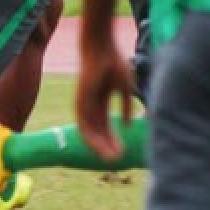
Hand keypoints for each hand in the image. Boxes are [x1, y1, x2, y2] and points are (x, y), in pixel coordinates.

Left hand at [76, 40, 133, 160]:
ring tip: (110, 158)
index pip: (106, 126)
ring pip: (89, 131)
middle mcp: (90, 105)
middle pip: (97, 132)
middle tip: (117, 160)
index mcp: (101, 101)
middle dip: (107, 146)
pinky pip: (83, 124)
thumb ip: (126, 106)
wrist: (101, 48)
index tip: (123, 152)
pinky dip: (90, 137)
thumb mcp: (124, 88)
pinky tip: (99, 146)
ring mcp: (84, 104)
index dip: (114, 140)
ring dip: (99, 146)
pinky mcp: (79, 102)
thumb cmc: (113, 63)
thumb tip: (129, 125)